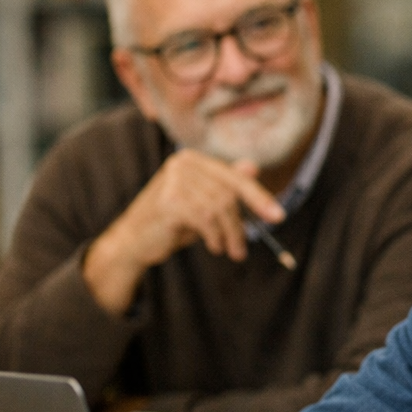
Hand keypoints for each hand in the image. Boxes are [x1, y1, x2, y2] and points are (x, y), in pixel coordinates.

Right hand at [83, 149, 285, 315]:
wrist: (133, 242)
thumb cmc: (171, 222)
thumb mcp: (203, 204)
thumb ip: (226, 187)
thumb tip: (254, 166)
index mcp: (193, 160)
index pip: (236, 178)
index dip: (259, 197)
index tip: (278, 217)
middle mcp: (183, 163)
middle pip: (229, 194)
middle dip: (240, 225)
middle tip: (242, 250)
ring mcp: (174, 180)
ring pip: (220, 208)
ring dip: (230, 235)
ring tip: (230, 251)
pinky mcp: (169, 201)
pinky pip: (206, 219)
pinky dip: (215, 237)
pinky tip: (214, 247)